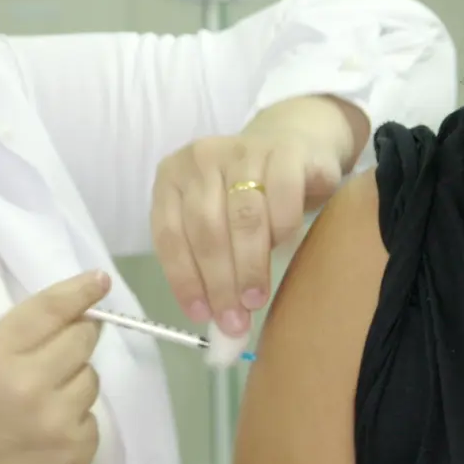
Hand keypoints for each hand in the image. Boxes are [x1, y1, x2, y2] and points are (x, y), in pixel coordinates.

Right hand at [0, 271, 109, 463]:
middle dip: (77, 337)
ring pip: (92, 379)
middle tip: (58, 352)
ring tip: (43, 402)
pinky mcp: (75, 455)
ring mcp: (57, 423)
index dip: (80, 291)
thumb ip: (21, 336)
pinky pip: (94, 421)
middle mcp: (30, 384)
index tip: (99, 281)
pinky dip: (76, 422)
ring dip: (75, 382)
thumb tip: (76, 312)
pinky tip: (47, 433)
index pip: (50, 310)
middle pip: (83, 339)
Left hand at [150, 131, 344, 338]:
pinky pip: (281, 198)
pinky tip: (284, 251)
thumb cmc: (248, 194)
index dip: (184, 279)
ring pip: (241, 218)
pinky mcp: (283, 151)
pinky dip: (282, 230)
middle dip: (219, 282)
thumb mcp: (216, 220)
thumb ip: (207, 259)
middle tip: (234, 320)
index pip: (169, 235)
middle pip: (205, 230)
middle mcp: (200, 159)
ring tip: (255, 299)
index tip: (201, 316)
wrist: (294, 143)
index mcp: (171, 178)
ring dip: (249, 266)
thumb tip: (214, 320)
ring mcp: (240, 150)